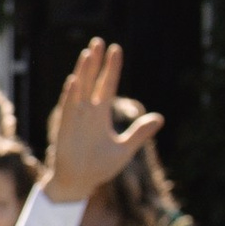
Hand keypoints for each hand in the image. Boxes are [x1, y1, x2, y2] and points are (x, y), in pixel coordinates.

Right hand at [43, 38, 161, 204]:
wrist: (79, 184)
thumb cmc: (99, 167)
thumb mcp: (125, 149)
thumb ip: (140, 133)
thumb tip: (159, 118)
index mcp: (100, 115)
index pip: (108, 85)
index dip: (112, 68)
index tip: (116, 49)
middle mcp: (87, 112)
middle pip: (92, 81)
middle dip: (95, 62)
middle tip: (98, 41)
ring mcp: (75, 119)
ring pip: (80, 90)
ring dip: (84, 72)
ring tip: (88, 53)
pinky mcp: (66, 129)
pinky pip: (68, 108)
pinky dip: (71, 95)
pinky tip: (74, 81)